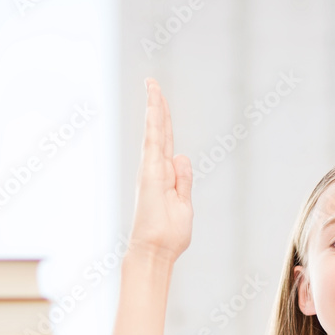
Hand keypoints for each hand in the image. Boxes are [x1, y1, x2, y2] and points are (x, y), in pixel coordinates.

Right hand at [127, 78, 192, 263]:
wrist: (156, 251)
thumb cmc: (169, 235)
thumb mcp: (184, 204)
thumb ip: (183, 180)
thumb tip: (182, 156)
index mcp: (165, 176)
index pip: (167, 143)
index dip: (165, 122)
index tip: (161, 101)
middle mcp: (155, 169)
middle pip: (159, 132)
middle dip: (157, 107)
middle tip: (153, 83)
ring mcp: (151, 170)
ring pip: (155, 132)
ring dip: (154, 107)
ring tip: (152, 84)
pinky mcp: (150, 173)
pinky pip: (153, 142)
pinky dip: (153, 122)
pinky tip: (153, 104)